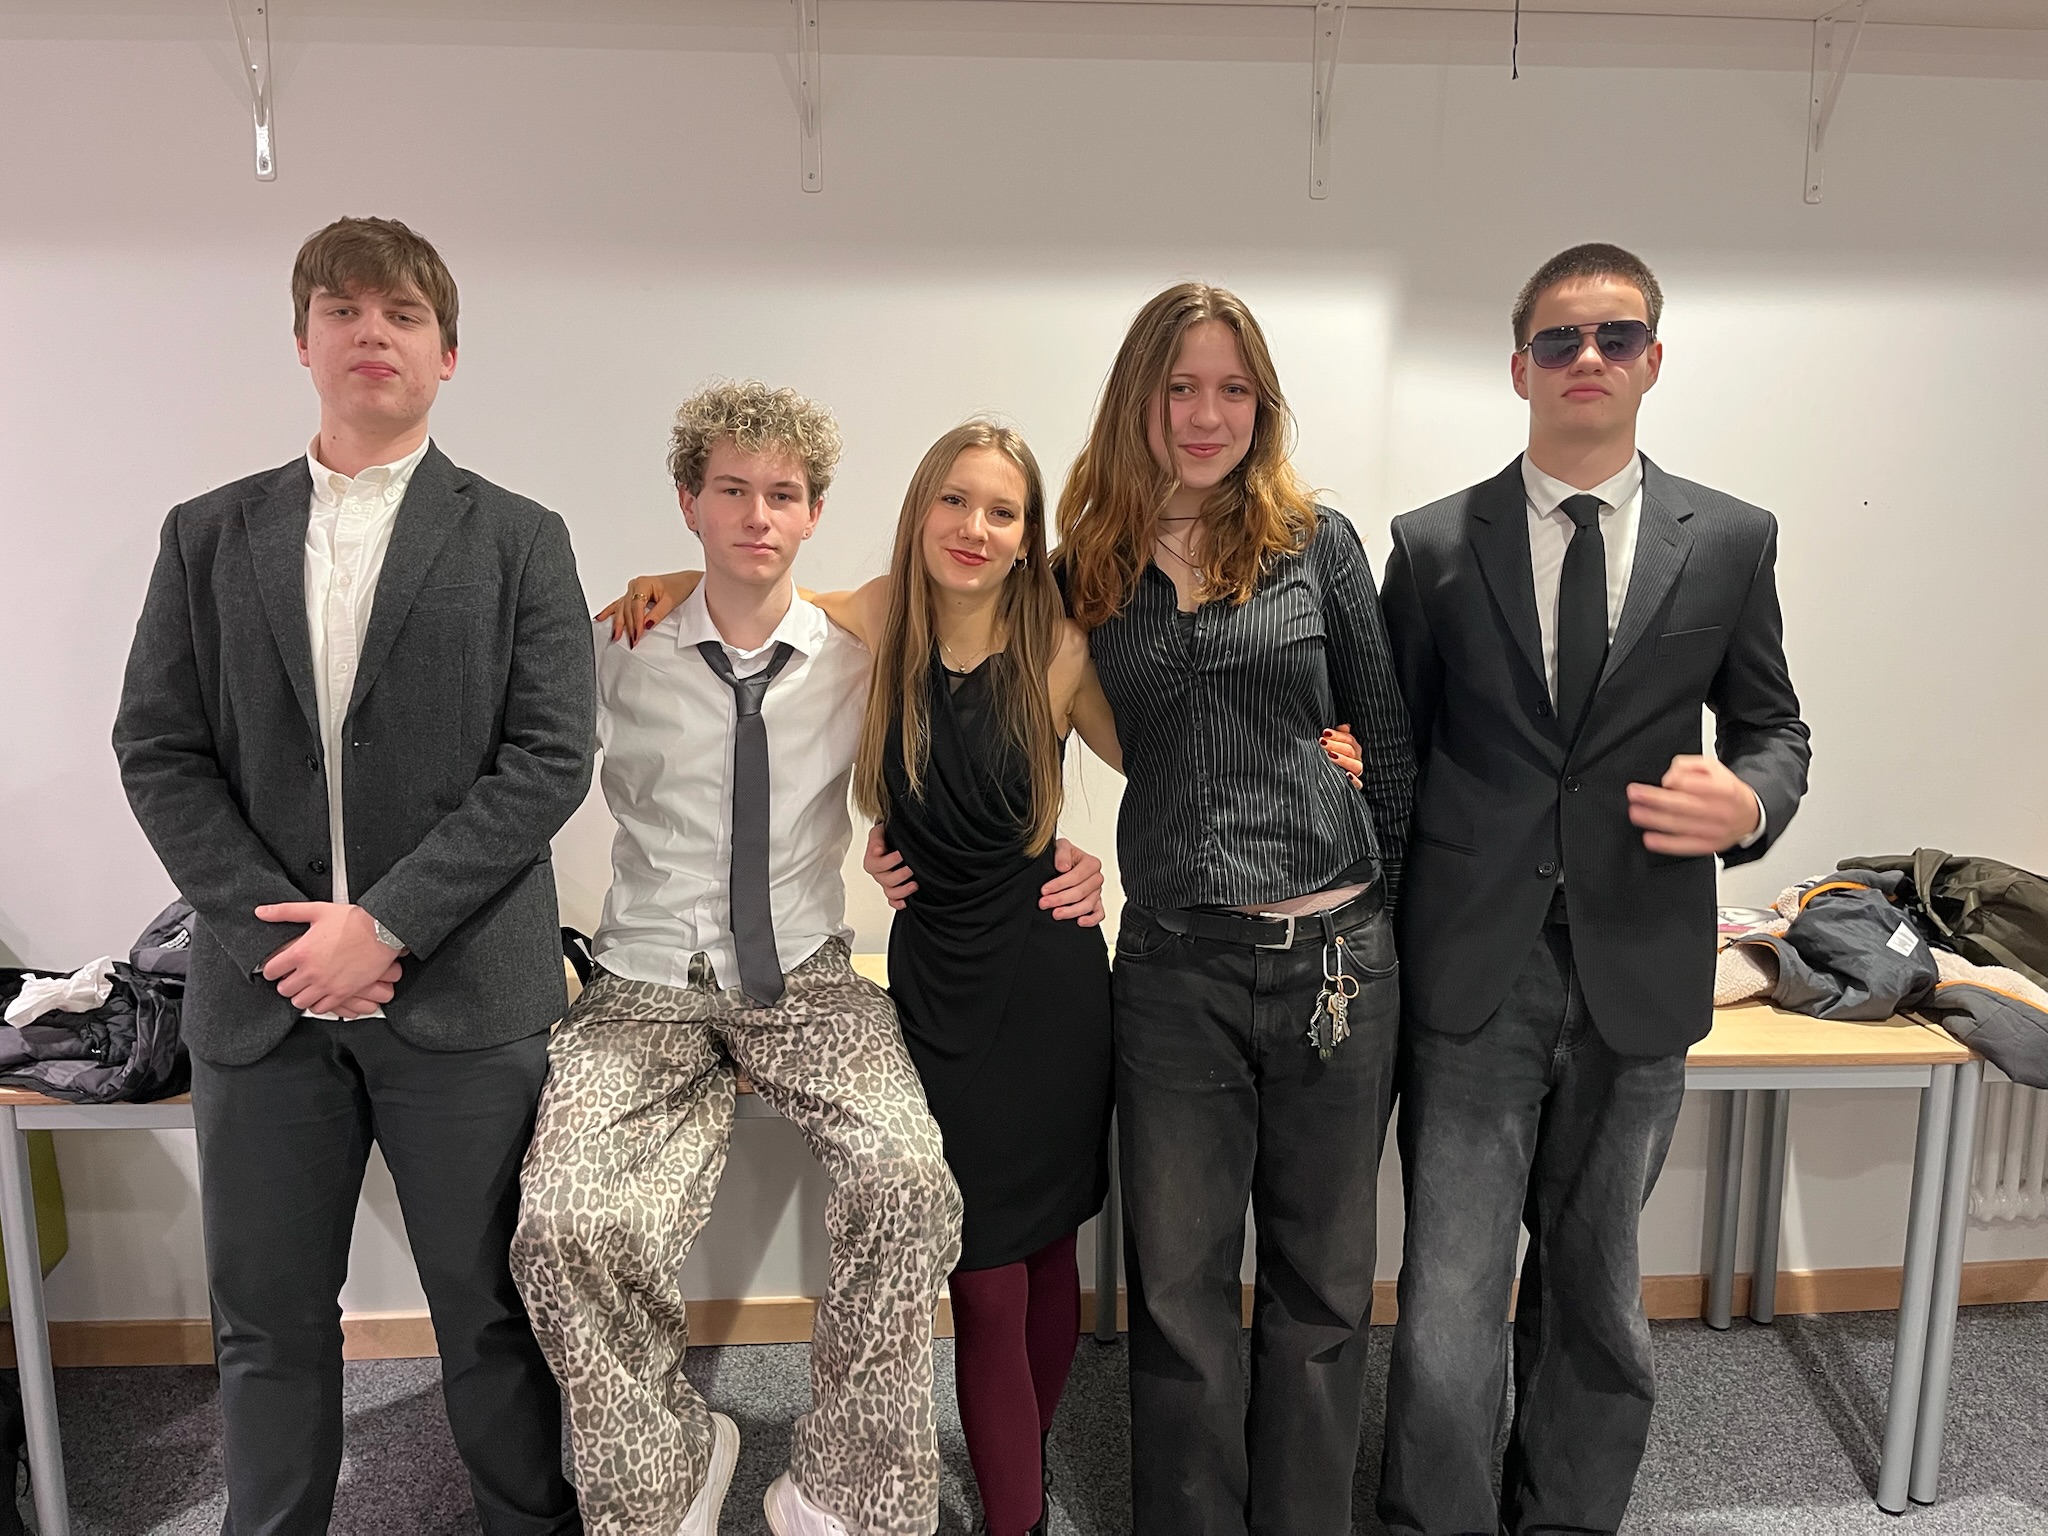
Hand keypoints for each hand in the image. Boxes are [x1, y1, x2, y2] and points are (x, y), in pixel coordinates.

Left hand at [255, 902, 403, 1015]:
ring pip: (299, 1002)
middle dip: (285, 983)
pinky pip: (321, 1008)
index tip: (277, 967)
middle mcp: (311, 971)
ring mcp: (327, 984)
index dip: (271, 969)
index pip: (270, 971)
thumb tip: (262, 912)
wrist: (382, 930)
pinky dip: (317, 1004)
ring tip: (306, 987)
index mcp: (301, 952)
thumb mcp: (316, 910)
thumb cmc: (353, 920)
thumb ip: (285, 911)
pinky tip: (321, 993)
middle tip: (292, 977)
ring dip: (300, 995)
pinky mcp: (343, 993)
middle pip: (284, 989)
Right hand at [593, 572, 688, 647]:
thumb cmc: (680, 587)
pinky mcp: (633, 594)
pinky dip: (611, 611)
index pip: (636, 607)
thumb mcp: (670, 601)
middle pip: (627, 609)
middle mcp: (635, 585)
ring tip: (614, 636)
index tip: (637, 636)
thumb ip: (657, 614)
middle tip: (630, 641)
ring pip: (622, 608)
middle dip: (628, 627)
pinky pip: (619, 604)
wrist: (686, 581)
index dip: (636, 623)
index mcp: (643, 584)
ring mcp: (633, 589)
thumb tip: (646, 625)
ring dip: (618, 623)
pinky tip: (601, 617)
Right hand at [863, 824, 917, 908]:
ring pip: (890, 892)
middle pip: (886, 880)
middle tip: (911, 868)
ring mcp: (885, 882)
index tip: (900, 854)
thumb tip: (878, 849)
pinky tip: (905, 902)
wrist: (891, 840)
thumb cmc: (886, 836)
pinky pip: (892, 900)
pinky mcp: (893, 889)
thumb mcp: (879, 831)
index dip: (890, 861)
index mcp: (872, 861)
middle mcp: (878, 874)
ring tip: (915, 884)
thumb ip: (876, 838)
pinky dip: (897, 903)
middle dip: (901, 875)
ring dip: (902, 890)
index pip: (878, 864)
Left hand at [1040, 838, 1105, 926]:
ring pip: (1088, 905)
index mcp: (1092, 863)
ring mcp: (1097, 892)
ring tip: (1056, 914)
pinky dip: (1091, 920)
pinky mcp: (1096, 904)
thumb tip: (1064, 867)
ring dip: (1071, 911)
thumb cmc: (1064, 856)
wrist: (1064, 864)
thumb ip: (1062, 853)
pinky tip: (1079, 922)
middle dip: (1060, 899)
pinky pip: (1099, 914)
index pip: (1076, 876)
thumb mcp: (1061, 847)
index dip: (1059, 884)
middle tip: (1044, 903)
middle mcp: (1096, 878)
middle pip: (1081, 892)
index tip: (1044, 890)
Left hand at [1321, 723, 1364, 789]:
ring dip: (1344, 760)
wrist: (1321, 780)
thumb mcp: (1330, 744)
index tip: (1324, 732)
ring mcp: (1355, 773)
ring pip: (1357, 765)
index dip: (1338, 735)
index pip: (1349, 739)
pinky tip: (1347, 775)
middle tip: (1322, 742)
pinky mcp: (1354, 786)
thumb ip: (1338, 735)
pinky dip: (1354, 780)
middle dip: (1336, 745)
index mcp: (1352, 749)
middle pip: (1351, 751)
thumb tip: (1345, 726)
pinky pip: (1358, 784)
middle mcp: (1355, 760)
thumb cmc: (1325, 757)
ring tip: (1330, 756)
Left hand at [1626, 755, 1764, 855]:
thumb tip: (1670, 778)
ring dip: (1654, 820)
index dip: (1678, 781)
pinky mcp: (1709, 846)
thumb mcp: (1713, 768)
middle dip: (1655, 799)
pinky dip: (1665, 844)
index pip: (1698, 785)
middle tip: (1635, 794)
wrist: (1750, 815)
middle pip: (1684, 805)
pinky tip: (1650, 838)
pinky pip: (1685, 846)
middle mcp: (1721, 811)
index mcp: (1725, 790)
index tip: (1664, 780)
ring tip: (1636, 813)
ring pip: (1681, 825)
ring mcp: (1715, 831)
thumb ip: (1689, 766)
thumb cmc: (1726, 790)